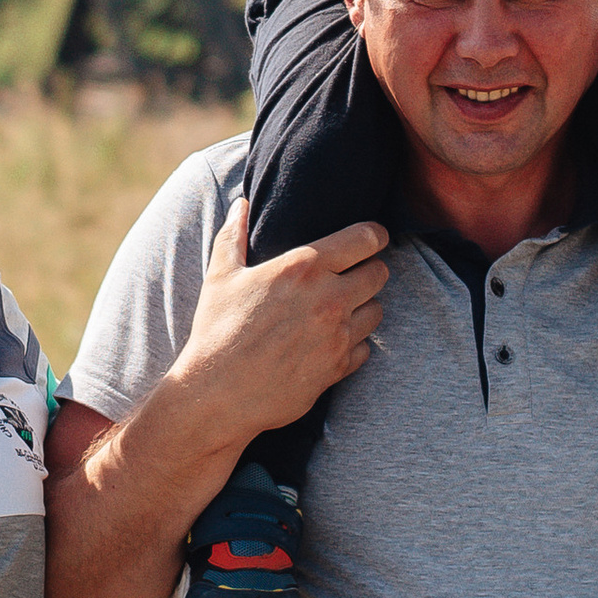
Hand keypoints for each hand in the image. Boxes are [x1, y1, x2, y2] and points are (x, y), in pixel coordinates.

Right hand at [172, 200, 388, 435]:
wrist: (217, 393)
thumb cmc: (217, 330)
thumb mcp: (221, 276)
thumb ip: (234, 235)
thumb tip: (241, 204)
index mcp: (304, 267)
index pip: (365, 238)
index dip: (376, 234)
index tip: (375, 237)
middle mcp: (329, 298)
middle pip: (380, 273)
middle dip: (371, 270)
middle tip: (354, 275)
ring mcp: (337, 335)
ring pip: (377, 311)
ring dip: (364, 307)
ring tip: (341, 310)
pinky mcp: (339, 368)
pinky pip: (366, 348)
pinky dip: (354, 343)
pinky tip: (331, 342)